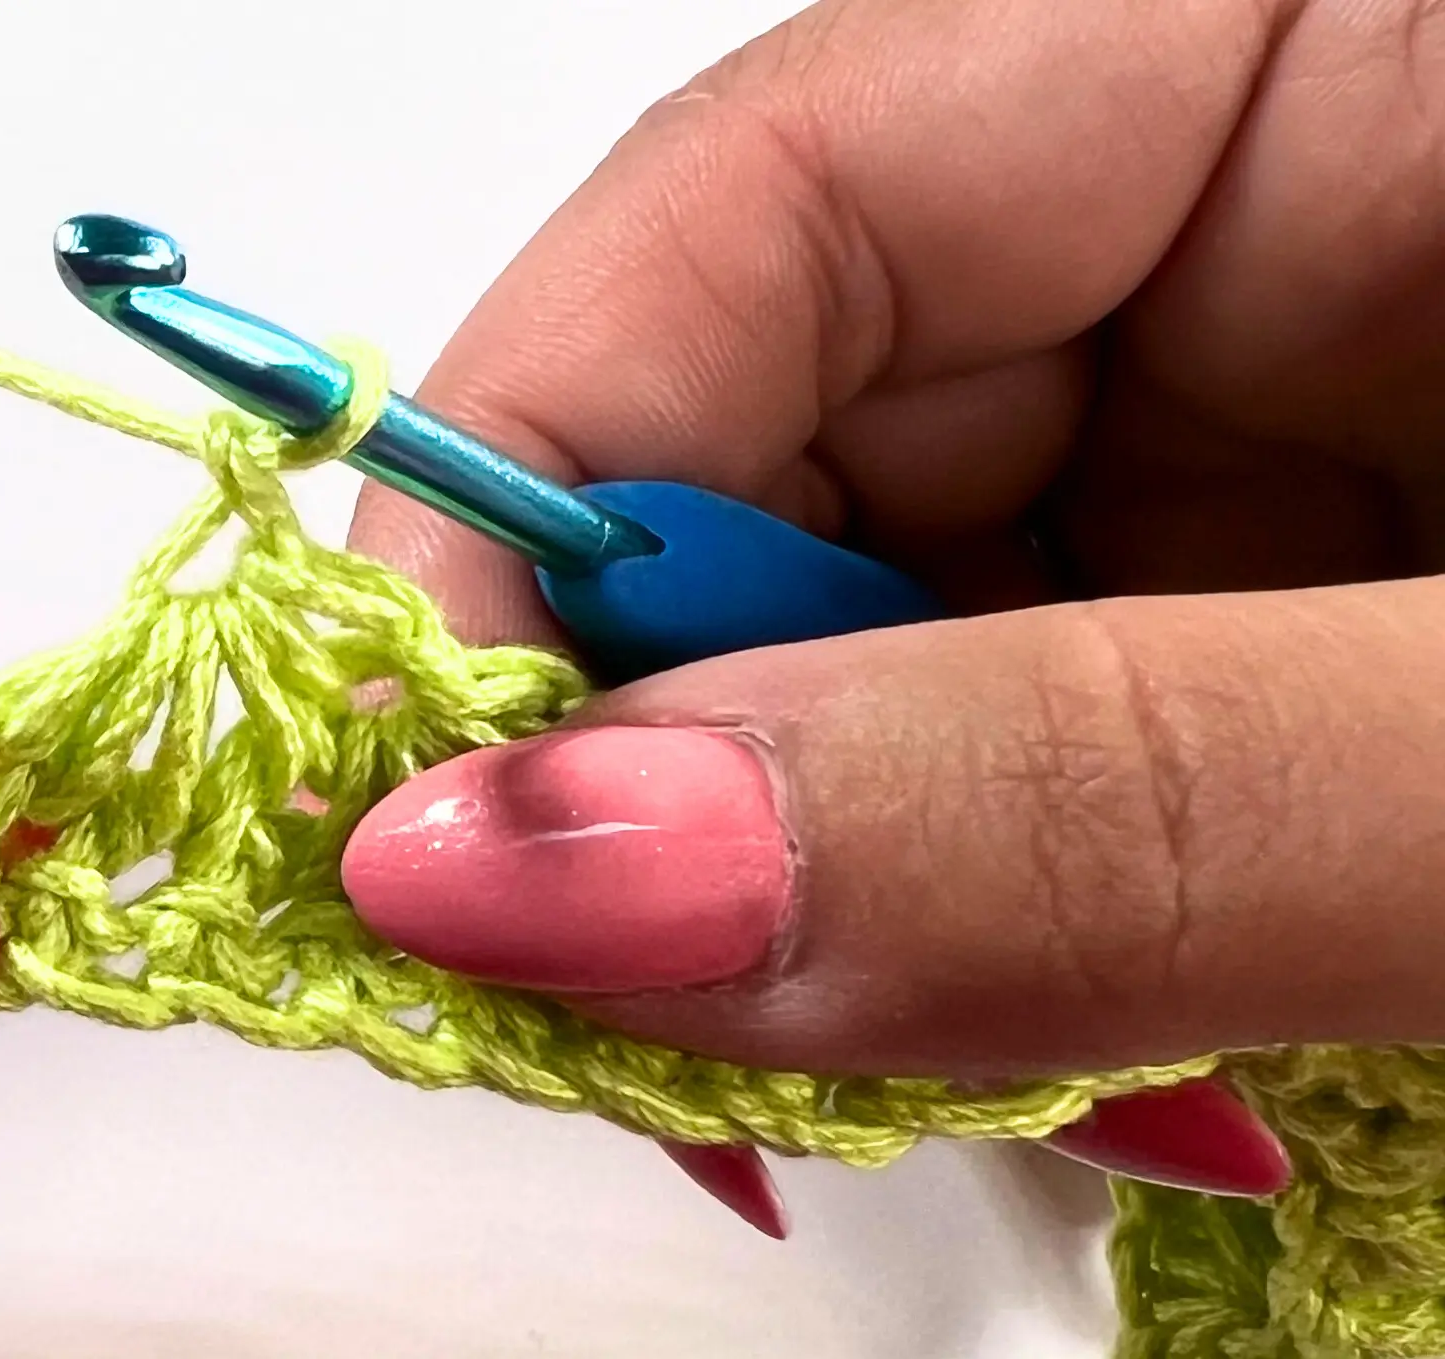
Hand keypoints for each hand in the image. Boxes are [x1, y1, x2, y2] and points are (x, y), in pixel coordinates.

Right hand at [341, 0, 1437, 1220]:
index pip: (771, 189)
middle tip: (619, 1021)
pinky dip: (959, 920)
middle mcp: (1254, 215)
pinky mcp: (1277, 607)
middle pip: (777, 422)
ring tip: (872, 1074)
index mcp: (1338, 51)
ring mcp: (1264, 421)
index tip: (405, 792)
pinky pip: (1007, 741)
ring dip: (813, 876)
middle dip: (666, 740)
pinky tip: (1003, 1044)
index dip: (523, 474)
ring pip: (867, 619)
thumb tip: (551, 872)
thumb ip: (1100, 791)